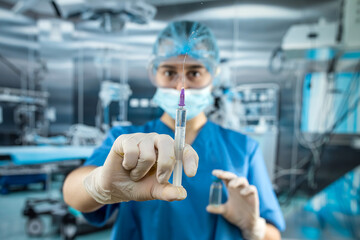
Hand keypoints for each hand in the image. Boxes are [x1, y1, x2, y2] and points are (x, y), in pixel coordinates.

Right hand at [83, 133, 198, 203]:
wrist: (115, 186)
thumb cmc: (139, 185)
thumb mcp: (155, 191)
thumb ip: (168, 192)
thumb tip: (182, 194)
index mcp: (169, 151)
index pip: (185, 149)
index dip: (190, 159)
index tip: (191, 174)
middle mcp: (157, 140)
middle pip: (167, 145)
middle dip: (165, 166)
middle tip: (160, 179)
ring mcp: (142, 138)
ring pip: (148, 154)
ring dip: (141, 171)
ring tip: (136, 173)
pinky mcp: (126, 139)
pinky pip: (132, 152)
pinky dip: (129, 165)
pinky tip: (126, 165)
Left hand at [206, 170, 265, 239]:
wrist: (246, 224)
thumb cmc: (236, 215)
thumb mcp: (225, 211)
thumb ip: (217, 208)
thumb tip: (207, 208)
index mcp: (231, 190)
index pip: (226, 178)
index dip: (220, 174)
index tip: (213, 173)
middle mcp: (238, 188)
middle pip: (233, 176)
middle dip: (226, 174)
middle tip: (220, 175)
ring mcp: (246, 192)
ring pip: (243, 180)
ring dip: (236, 181)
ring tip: (230, 186)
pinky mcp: (254, 197)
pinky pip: (253, 189)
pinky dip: (248, 189)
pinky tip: (242, 193)